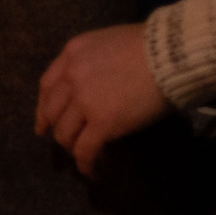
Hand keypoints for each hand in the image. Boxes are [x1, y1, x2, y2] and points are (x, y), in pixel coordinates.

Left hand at [33, 23, 171, 173]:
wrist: (171, 53)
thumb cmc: (154, 46)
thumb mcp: (110, 43)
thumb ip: (94, 62)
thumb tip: (99, 86)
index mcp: (73, 53)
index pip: (47, 85)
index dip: (44, 107)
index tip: (45, 121)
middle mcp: (71, 76)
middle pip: (52, 111)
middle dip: (54, 129)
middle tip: (64, 142)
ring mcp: (84, 101)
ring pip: (64, 134)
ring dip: (72, 148)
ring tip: (85, 157)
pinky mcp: (102, 122)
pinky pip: (85, 150)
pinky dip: (86, 164)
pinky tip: (94, 171)